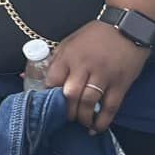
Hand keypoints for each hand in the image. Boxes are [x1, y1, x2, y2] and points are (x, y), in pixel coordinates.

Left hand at [45, 18, 152, 133]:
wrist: (127, 26)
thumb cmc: (95, 36)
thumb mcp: (69, 42)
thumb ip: (54, 60)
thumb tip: (26, 76)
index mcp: (68, 55)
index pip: (53, 80)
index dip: (49, 95)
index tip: (48, 104)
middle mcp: (84, 66)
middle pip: (70, 94)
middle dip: (66, 110)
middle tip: (66, 117)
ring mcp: (104, 75)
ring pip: (89, 102)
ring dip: (82, 117)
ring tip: (80, 122)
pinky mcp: (121, 83)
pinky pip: (110, 106)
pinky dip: (102, 120)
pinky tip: (96, 128)